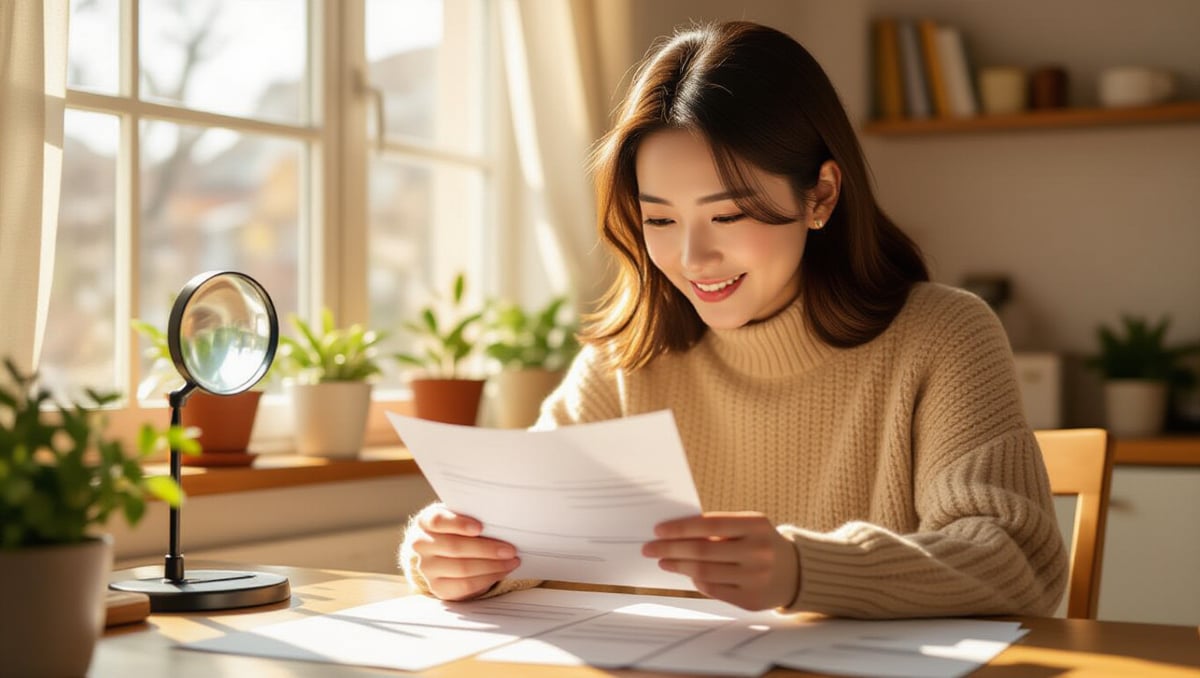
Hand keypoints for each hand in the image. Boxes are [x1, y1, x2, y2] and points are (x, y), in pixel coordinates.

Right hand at [409, 505, 520, 600]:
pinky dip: (488, 578)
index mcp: (425, 521)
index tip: (480, 527)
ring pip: (462, 568)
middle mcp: (421, 544)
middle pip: (454, 547)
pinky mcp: (437, 587)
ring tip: (511, 560)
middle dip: (486, 549)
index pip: (438, 521)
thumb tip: (500, 523)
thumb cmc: (457, 528)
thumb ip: (473, 516)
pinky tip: (501, 571)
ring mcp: (427, 568)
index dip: (459, 524)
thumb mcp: (460, 517)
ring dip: (492, 565)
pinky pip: (465, 586)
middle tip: (510, 549)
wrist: (442, 550)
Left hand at [642, 511, 799, 609]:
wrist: (796, 572)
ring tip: (663, 561)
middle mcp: (758, 551)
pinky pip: (713, 590)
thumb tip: (673, 533)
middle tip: (650, 548)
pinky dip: (696, 581)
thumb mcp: (748, 527)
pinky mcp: (751, 600)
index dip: (680, 528)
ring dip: (678, 566)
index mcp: (756, 525)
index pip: (709, 525)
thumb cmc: (761, 543)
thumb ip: (718, 528)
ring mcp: (756, 578)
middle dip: (670, 549)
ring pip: (704, 572)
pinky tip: (686, 573)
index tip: (658, 530)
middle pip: (702, 551)